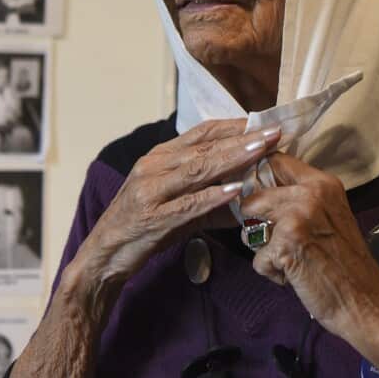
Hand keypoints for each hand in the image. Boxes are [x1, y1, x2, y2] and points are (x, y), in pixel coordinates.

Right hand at [76, 119, 281, 287]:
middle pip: (205, 147)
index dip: (234, 126)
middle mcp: (154, 166)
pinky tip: (235, 190)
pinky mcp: (152, 216)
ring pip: (198, 169)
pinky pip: (187, 203)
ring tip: (261, 150)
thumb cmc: (142, 228)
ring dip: (233, 158)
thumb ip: (210, 200)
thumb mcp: (177, 207)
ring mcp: (151, 190)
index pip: (202, 132)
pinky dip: (212, 196)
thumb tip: (248, 196)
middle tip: (274, 131)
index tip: (264, 121)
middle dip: (242, 138)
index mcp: (160, 157)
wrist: (104, 255)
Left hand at [239, 153, 378, 341]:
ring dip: (262, 248)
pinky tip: (294, 277)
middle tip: (277, 242)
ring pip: (249, 226)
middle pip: (253, 195)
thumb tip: (260, 191)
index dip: (258, 179)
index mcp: (323, 183)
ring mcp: (297, 216)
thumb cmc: (346, 265)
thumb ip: (301, 200)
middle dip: (256, 222)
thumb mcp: (329, 217)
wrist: (366, 303)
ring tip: (290, 260)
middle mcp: (310, 193)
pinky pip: (257, 257)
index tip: (260, 200)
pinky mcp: (285, 243)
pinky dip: (271, 272)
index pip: (275, 161)